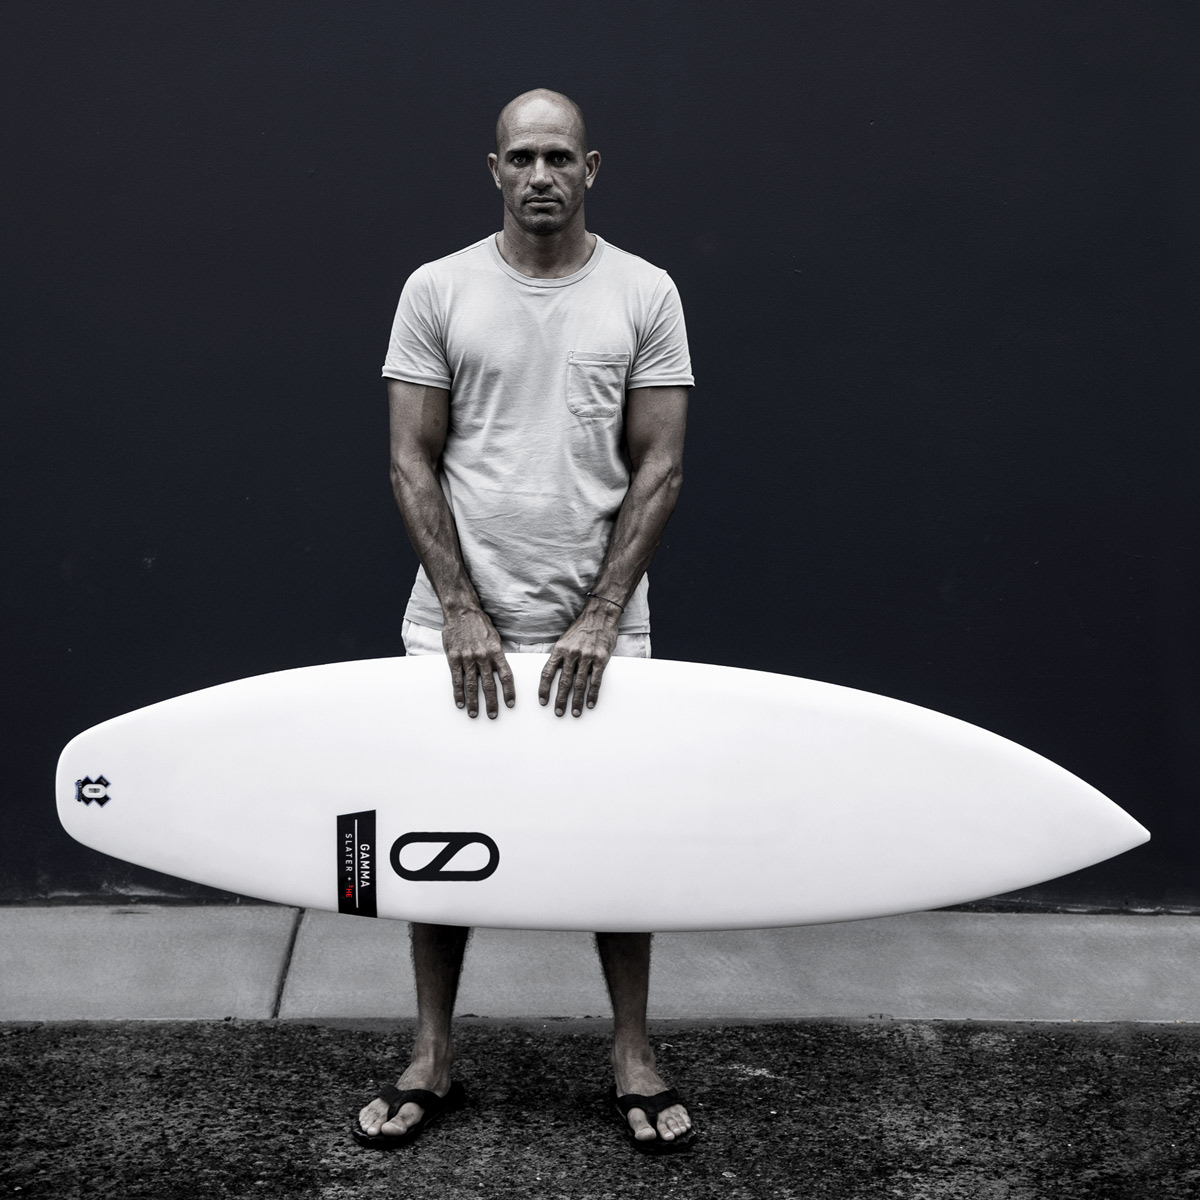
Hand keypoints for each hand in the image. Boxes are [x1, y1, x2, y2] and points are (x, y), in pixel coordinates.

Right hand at [441, 609, 514, 718]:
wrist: (461, 611)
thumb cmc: (479, 624)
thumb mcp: (495, 638)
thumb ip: (497, 655)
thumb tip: (501, 671)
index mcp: (496, 651)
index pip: (506, 676)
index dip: (508, 692)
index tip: (510, 704)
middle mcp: (483, 656)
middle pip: (489, 685)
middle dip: (492, 702)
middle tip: (493, 715)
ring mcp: (467, 658)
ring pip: (472, 686)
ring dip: (474, 702)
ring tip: (475, 714)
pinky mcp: (454, 658)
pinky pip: (457, 680)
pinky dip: (458, 693)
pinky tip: (460, 703)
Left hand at [539, 600, 619, 716]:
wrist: (600, 615)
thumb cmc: (582, 628)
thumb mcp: (564, 639)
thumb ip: (560, 655)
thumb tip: (553, 673)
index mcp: (559, 649)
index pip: (548, 672)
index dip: (544, 689)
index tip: (542, 701)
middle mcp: (572, 654)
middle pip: (564, 682)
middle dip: (560, 700)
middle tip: (558, 713)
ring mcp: (587, 656)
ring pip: (579, 684)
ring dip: (576, 701)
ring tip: (574, 713)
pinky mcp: (601, 659)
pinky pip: (595, 681)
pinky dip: (592, 694)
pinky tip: (590, 703)